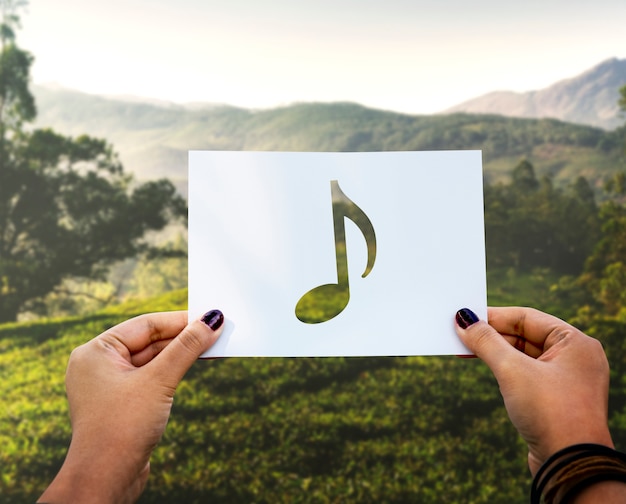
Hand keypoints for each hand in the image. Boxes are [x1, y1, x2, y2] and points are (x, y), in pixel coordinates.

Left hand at [38, 309, 223, 503]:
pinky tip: (194, 366)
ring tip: (213, 345)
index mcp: (96, 352)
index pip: (145, 324)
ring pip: (153, 359)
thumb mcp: (159, 380)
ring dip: (181, 354)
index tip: (210, 316)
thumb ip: (186, 348)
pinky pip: (152, 377)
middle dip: (183, 337)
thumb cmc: (122, 428)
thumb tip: (212, 320)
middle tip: (217, 330)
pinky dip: (173, 371)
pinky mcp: (123, 403)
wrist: (105, 481)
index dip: (180, 320)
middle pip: (150, 340)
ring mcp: (110, 385)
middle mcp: (99, 365)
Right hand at [454, 306, 612, 474]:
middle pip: (524, 335)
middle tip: (459, 335)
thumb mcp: (512, 370)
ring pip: (523, 356)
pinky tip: (485, 368)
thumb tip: (463, 320)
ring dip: (494, 353)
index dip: (493, 316)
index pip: (526, 317)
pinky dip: (504, 370)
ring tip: (464, 351)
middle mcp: (575, 358)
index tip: (464, 317)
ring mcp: (567, 379)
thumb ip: (486, 341)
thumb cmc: (550, 412)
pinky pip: (526, 374)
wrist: (570, 466)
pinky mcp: (556, 399)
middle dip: (491, 336)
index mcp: (575, 342)